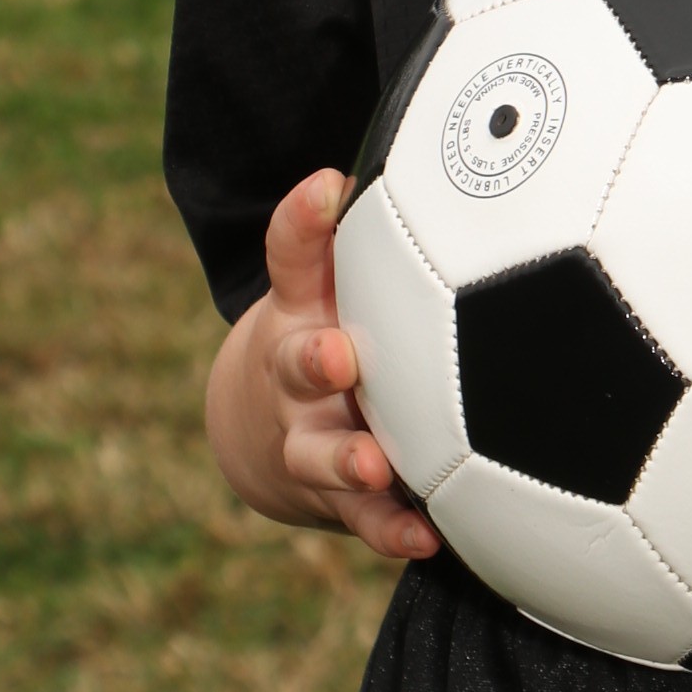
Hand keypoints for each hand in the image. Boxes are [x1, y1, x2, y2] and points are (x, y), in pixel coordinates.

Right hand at [203, 170, 438, 561]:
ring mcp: (311, 438)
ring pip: (320, 454)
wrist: (264, 429)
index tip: (327, 189)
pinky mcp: (337, 495)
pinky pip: (363, 517)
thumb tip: (417, 153)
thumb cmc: (329, 328)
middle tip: (338, 356)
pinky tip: (427, 537)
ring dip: (346, 459)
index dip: (302, 221)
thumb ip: (368, 227)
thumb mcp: (328, 278)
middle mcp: (297, 375)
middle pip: (296, 364)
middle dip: (315, 361)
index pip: (292, 255)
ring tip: (372, 464)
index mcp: (302, 309)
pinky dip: (391, 529)